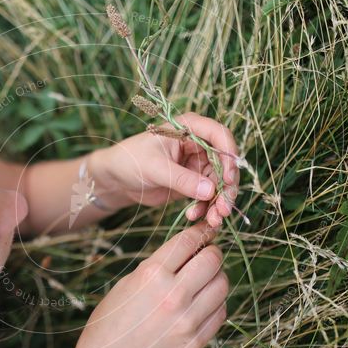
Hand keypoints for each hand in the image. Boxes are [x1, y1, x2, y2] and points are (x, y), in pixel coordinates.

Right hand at [73, 222, 228, 347]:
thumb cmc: (116, 314)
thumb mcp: (133, 279)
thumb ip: (165, 264)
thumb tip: (197, 248)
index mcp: (153, 275)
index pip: (189, 241)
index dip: (200, 232)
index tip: (204, 232)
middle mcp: (173, 297)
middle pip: (213, 261)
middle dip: (212, 252)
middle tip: (206, 255)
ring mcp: (187, 322)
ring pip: (222, 285)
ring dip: (216, 277)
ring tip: (203, 281)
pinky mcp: (195, 342)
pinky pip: (220, 312)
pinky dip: (214, 303)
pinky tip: (200, 303)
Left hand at [89, 112, 240, 228]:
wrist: (118, 177)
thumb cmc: (131, 160)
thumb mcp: (155, 168)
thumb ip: (182, 179)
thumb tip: (210, 191)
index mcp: (190, 127)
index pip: (221, 136)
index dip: (230, 157)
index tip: (229, 179)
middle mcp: (199, 144)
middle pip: (225, 164)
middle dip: (226, 188)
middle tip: (223, 210)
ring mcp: (198, 164)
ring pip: (219, 182)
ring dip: (219, 202)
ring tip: (212, 220)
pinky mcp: (194, 182)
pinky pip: (208, 195)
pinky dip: (206, 207)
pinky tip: (193, 216)